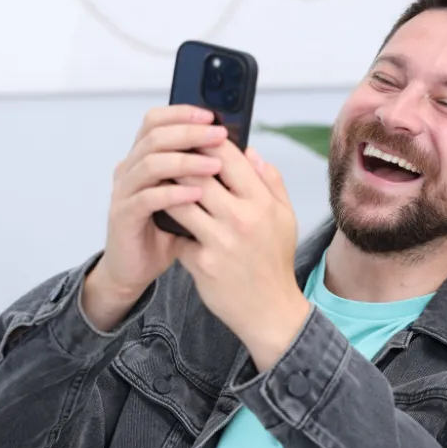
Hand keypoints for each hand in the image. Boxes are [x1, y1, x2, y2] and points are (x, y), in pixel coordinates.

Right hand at [93, 104, 228, 300]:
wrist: (135, 268)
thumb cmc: (165, 232)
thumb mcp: (192, 199)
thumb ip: (209, 175)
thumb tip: (245, 153)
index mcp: (145, 158)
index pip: (156, 121)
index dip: (181, 113)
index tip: (212, 115)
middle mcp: (130, 169)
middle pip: (155, 136)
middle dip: (189, 132)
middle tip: (219, 134)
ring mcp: (124, 191)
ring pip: (150, 164)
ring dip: (185, 161)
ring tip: (215, 165)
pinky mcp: (123, 216)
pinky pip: (147, 198)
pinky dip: (173, 194)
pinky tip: (196, 194)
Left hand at [170, 143, 310, 370]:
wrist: (269, 311)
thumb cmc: (275, 262)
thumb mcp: (285, 218)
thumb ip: (270, 181)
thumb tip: (251, 152)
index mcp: (262, 203)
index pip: (228, 156)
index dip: (207, 141)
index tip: (194, 136)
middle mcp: (241, 218)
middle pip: (198, 173)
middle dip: (180, 162)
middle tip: (168, 156)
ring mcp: (220, 241)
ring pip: (180, 200)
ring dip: (168, 191)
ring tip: (161, 185)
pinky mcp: (202, 262)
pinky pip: (177, 234)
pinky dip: (171, 226)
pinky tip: (166, 222)